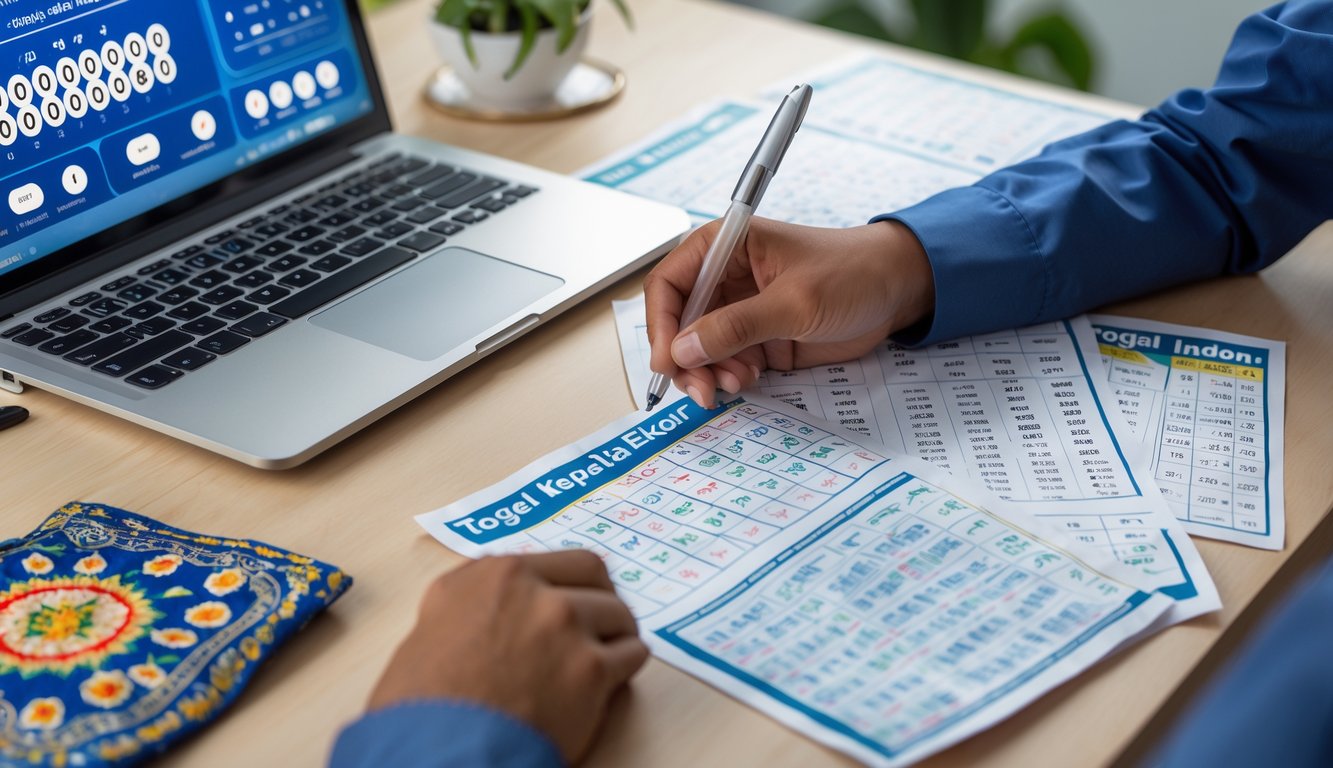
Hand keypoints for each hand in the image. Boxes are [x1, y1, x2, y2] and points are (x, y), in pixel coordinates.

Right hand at [366, 551, 648, 762]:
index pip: (563, 561)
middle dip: (604, 599)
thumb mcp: (434, 623)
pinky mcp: (591, 670)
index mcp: (496, 575)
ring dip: (616, 635)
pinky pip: (631, 655)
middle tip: (604, 621)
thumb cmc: (422, 700)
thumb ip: (475, 600)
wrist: (439, 748)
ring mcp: (566, 626)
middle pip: (597, 579)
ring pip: (619, 616)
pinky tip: (612, 680)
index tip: (582, 596)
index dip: (576, 583)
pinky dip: (626, 666)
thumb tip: (499, 603)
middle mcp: (535, 591)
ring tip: (607, 657)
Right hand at [644, 217, 933, 406]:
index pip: (670, 284)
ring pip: (700, 349)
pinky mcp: (758, 338)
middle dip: (685, 359)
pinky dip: (729, 377)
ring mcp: (741, 310)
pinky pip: (727, 362)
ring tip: (734, 385)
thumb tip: (684, 350)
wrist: (898, 290)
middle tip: (700, 390)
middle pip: (679, 323)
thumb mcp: (794, 301)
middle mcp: (725, 278)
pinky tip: (748, 381)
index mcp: (725, 247)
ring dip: (708, 373)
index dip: (661, 324)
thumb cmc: (851, 273)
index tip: (668, 362)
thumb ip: (738, 326)